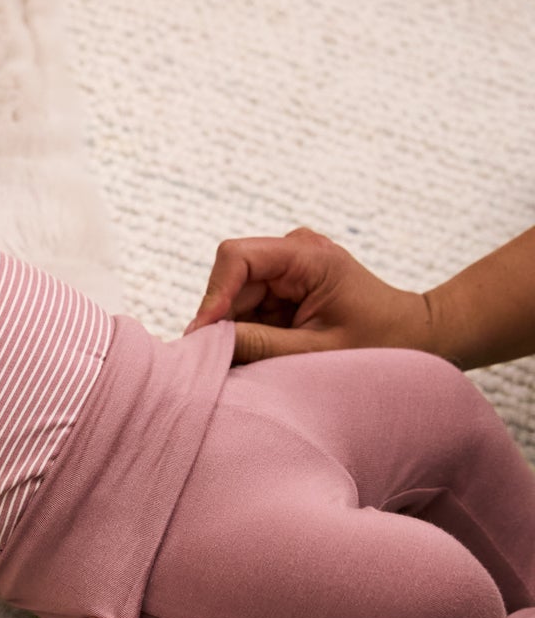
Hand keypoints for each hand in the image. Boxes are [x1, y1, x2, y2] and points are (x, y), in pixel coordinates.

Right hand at [184, 227, 431, 365]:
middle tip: (218, 365)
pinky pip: (247, 308)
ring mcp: (287, 268)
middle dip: (222, 322)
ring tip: (251, 364)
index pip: (237, 258)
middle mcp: (293, 252)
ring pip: (234, 298)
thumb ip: (259, 345)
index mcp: (308, 255)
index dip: (213, 296)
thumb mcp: (315, 352)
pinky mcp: (283, 287)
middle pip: (231, 281)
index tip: (202, 337)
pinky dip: (246, 334)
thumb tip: (202, 344)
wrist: (415, 340)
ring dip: (234, 331)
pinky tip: (261, 356)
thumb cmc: (378, 345)